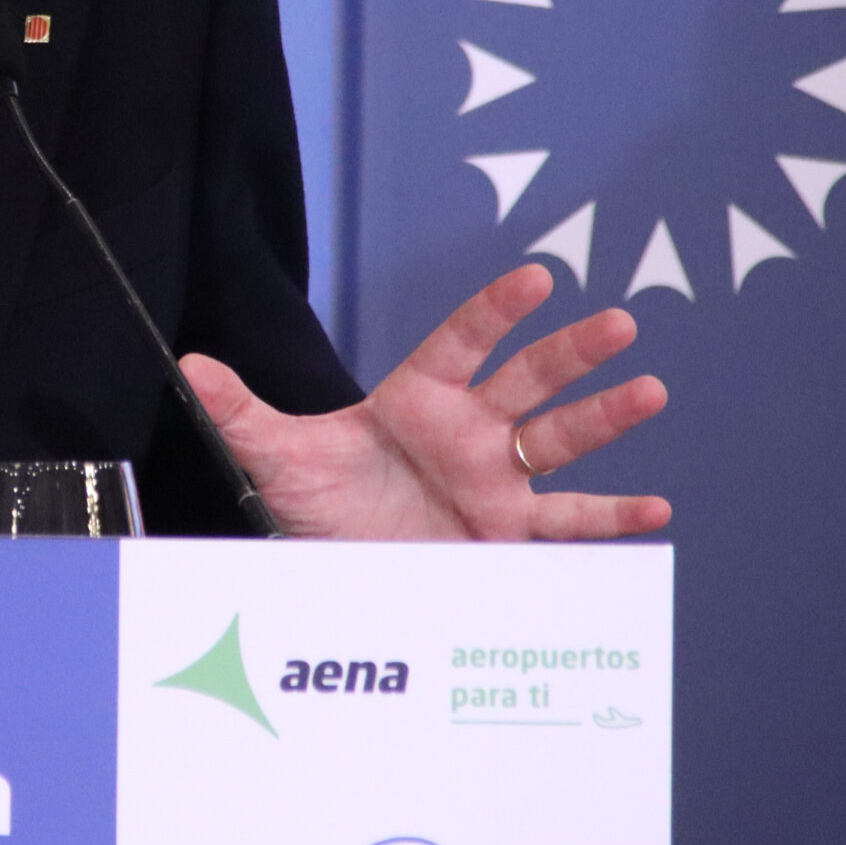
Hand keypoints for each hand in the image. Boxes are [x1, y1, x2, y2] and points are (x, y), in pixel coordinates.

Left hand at [180, 263, 670, 540]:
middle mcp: (467, 429)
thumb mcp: (276, 456)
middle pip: (528, 379)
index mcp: (418, 397)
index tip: (535, 277)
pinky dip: (612, 518)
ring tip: (650, 389)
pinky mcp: (509, 531)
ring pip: (559, 439)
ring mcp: (495, 477)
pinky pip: (568, 522)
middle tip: (618, 320)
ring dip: (606, 417)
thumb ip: (240, 409)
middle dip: (572, 352)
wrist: (339, 566)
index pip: (461, 342)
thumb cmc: (317, 501)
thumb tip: (189, 366)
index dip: (495, 310)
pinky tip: (655, 509)